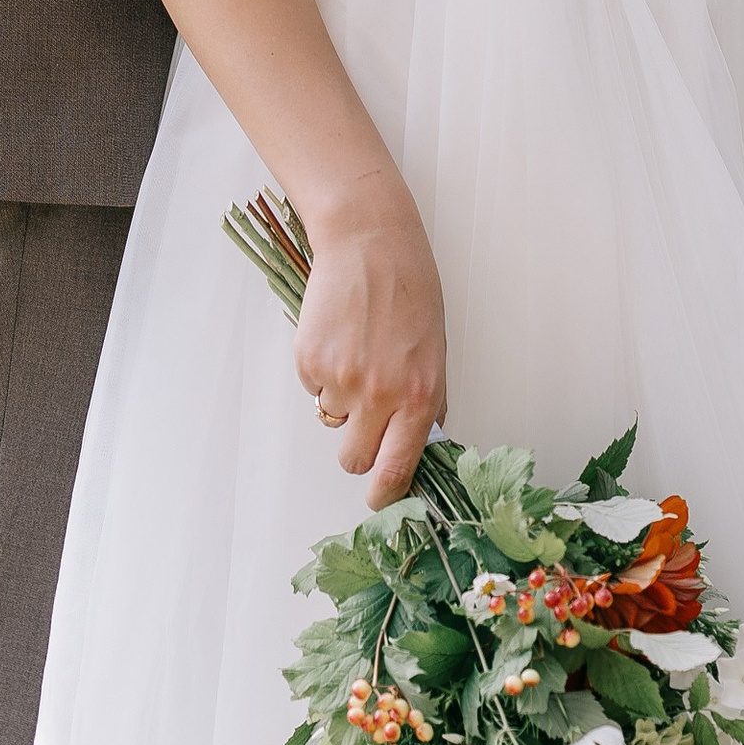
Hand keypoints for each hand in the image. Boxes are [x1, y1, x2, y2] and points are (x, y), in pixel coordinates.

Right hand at [292, 175, 446, 507]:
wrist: (369, 245)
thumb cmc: (409, 292)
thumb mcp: (434, 352)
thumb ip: (427, 403)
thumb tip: (415, 446)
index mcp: (419, 396)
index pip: (398, 468)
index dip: (385, 493)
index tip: (380, 499)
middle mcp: (379, 394)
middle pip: (354, 459)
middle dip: (357, 447)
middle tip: (364, 416)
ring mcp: (341, 379)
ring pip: (331, 420)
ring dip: (341, 400)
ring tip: (356, 353)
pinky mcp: (309, 361)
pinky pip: (313, 389)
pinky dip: (322, 372)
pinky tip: (338, 338)